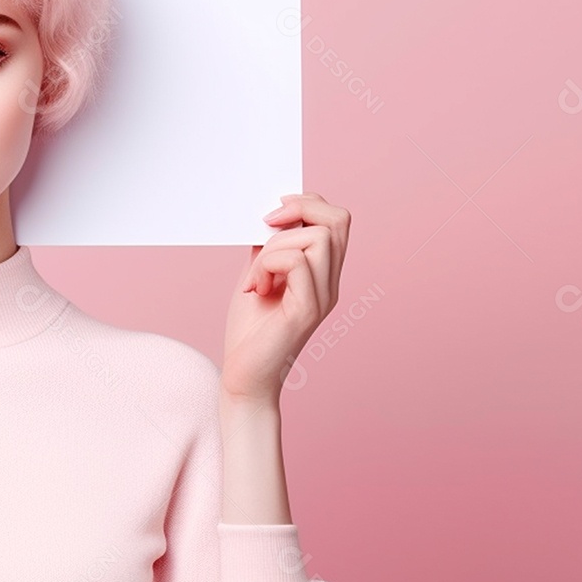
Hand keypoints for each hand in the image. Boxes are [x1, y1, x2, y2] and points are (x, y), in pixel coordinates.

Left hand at [222, 192, 350, 403]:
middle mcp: (330, 284)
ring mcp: (322, 298)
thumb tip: (270, 215)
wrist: (243, 377)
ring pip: (317, 238)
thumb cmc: (250, 332)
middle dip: (298, 210)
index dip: (307, 203)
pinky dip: (268, 265)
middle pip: (338, 220)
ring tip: (256, 275)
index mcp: (323, 274)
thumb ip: (267, 247)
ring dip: (274, 247)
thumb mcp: (257, 275)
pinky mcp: (307, 311)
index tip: (272, 215)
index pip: (336, 220)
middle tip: (264, 228)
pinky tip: (255, 287)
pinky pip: (298, 263)